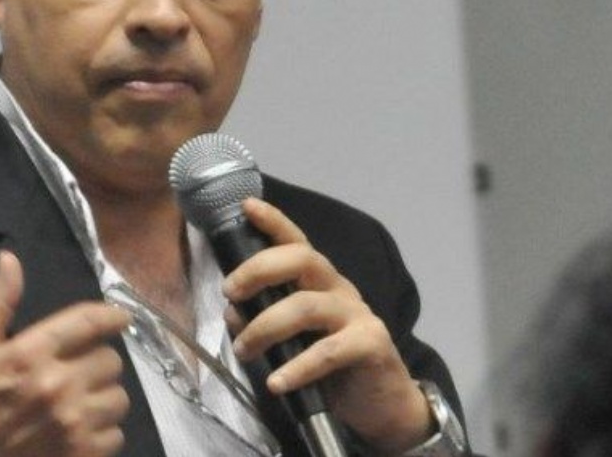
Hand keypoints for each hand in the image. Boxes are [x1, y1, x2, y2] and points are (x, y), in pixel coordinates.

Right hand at [0, 251, 130, 456]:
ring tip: (82, 400)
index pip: (88, 322)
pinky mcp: (82, 453)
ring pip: (118, 397)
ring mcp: (73, 422)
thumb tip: (10, 259)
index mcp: (31, 352)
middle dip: (97, 361)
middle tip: (79, 370)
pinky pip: (116, 433)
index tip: (120, 318)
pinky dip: (103, 431)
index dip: (111, 316)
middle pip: (110, 359)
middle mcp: (58, 383)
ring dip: (104, 396)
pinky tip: (82, 429)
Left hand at [222, 198, 431, 454]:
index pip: (296, 242)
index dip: (273, 221)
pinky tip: (276, 383)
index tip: (245, 206)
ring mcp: (358, 314)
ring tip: (243, 351)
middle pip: (301, 259)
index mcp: (318, 281)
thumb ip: (263, 321)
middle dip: (258, 270)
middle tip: (229, 293)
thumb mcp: (292, 341)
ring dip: (265, 327)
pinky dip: (297, 368)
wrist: (381, 405)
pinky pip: (329, 351)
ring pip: (306, 306)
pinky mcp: (371, 344)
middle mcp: (339, 288)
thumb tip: (233, 311)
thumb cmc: (332, 368)